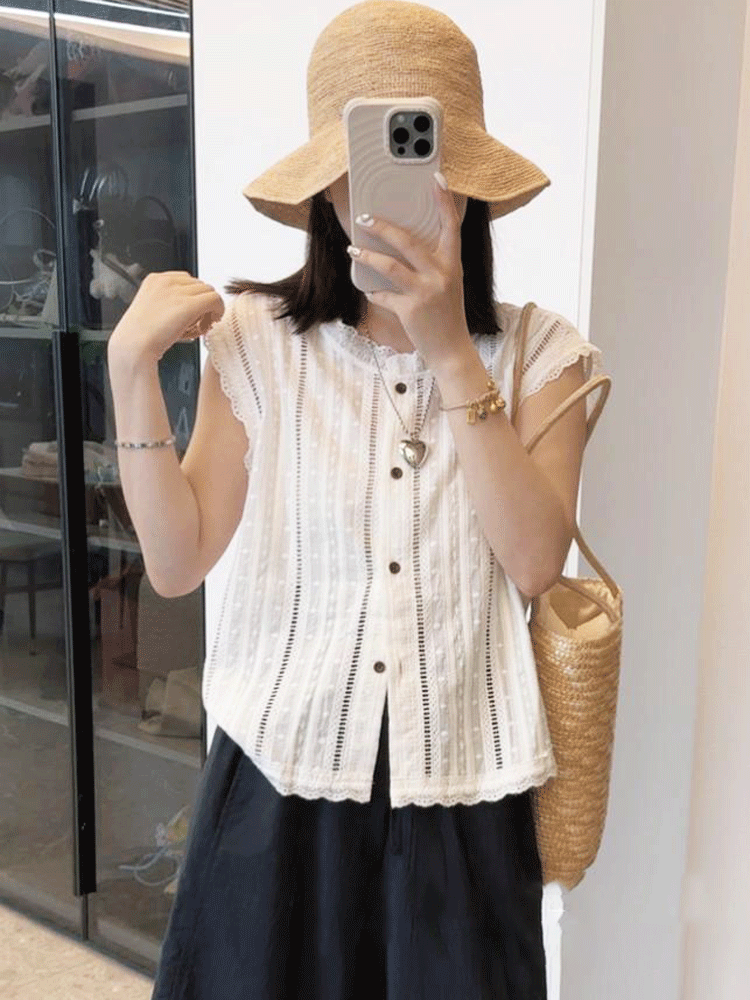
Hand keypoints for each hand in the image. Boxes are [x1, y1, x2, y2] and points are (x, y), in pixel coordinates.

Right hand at [108, 271, 224, 365]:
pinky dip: (218, 311)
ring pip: (209, 291)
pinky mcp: (189, 304)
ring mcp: (178, 291)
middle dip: (202, 303)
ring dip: (209, 309)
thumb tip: (190, 309)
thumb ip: (168, 304)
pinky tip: (208, 325)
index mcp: (154, 280)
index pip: (186, 279)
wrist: (133, 347)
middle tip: (199, 323)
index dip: (193, 297)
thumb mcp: (151, 312)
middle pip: (199, 285)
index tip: (192, 314)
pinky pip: (216, 300)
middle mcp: (166, 281)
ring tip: (200, 327)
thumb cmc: (139, 338)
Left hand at [347, 172, 472, 371]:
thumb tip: (401, 246)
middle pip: (408, 241)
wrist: (451, 350)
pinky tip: (368, 290)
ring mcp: (425, 292)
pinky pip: (383, 296)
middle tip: (364, 219)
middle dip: (382, 227)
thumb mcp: (447, 285)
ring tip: (353, 251)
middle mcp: (441, 275)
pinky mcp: (410, 310)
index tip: (437, 179)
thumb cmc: (446, 315)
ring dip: (367, 257)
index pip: (451, 226)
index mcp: (453, 265)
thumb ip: (432, 265)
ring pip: (390, 266)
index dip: (444, 201)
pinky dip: (373, 292)